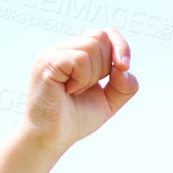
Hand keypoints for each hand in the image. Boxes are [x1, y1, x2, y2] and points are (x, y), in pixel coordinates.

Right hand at [20, 28, 137, 154]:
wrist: (50, 139)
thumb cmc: (74, 121)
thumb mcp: (109, 101)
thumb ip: (125, 85)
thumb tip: (123, 68)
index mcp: (75, 53)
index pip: (105, 33)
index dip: (120, 46)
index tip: (124, 68)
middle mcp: (62, 48)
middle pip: (101, 36)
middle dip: (104, 67)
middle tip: (85, 89)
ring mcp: (52, 53)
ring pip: (92, 46)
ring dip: (91, 76)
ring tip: (74, 91)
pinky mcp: (47, 62)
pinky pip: (80, 59)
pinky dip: (82, 78)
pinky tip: (68, 91)